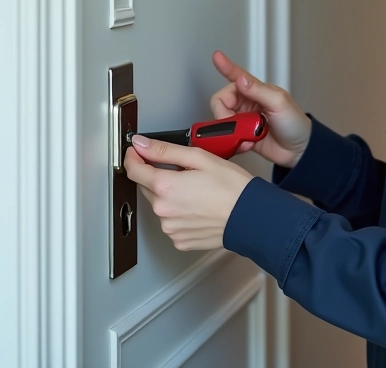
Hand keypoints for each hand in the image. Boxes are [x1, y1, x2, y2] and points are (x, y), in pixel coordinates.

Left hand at [123, 136, 253, 250]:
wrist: (251, 216)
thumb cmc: (232, 187)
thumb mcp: (200, 158)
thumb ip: (166, 150)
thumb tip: (141, 144)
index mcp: (165, 186)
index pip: (134, 170)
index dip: (134, 157)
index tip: (137, 151)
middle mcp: (163, 210)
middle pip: (147, 187)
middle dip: (157, 177)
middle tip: (184, 172)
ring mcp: (170, 228)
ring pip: (160, 206)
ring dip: (170, 197)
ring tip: (197, 193)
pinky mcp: (179, 240)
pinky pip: (171, 223)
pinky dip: (179, 214)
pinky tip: (198, 208)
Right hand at [209, 50, 311, 167]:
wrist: (299, 150)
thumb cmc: (295, 123)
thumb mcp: (279, 103)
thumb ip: (259, 91)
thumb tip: (241, 80)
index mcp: (256, 90)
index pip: (237, 76)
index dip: (225, 67)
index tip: (216, 56)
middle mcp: (247, 103)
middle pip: (221, 102)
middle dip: (224, 114)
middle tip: (237, 124)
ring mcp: (243, 120)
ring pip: (221, 120)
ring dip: (230, 130)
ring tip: (246, 136)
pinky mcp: (241, 135)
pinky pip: (226, 137)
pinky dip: (232, 141)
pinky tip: (246, 144)